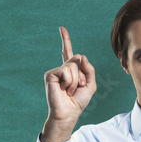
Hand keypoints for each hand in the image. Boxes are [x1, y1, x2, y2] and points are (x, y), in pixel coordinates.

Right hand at [41, 27, 95, 141]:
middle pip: (77, 58)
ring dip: (76, 80)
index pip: (68, 52)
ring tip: (70, 90)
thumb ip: (89, 69)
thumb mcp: (90, 84)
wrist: (69, 113)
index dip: (65, 40)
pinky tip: (64, 89)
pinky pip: (66, 70)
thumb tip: (81, 56)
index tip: (61, 28)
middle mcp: (62, 68)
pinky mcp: (50, 74)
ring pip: (73, 65)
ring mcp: (56, 71)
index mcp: (71, 70)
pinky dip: (69, 81)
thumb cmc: (78, 101)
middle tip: (77, 87)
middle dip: (82, 73)